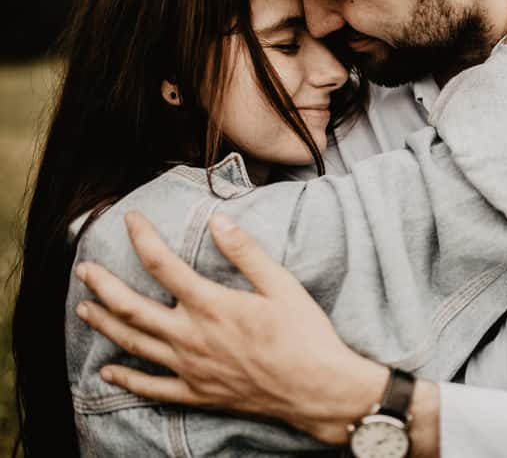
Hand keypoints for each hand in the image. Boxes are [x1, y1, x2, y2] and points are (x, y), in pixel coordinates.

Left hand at [73, 211, 390, 445]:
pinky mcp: (196, 393)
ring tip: (83, 309)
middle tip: (85, 269)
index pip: (162, 265)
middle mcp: (191, 336)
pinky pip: (151, 387)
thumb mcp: (281, 284)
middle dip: (103, 285)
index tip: (130, 220)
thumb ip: (245, 252)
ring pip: (133, 344)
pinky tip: (108, 370)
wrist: (316, 388)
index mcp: (211, 304)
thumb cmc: (303, 334)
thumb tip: (218, 220)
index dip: (142, 238)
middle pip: (132, 307)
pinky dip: (126, 378)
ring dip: (104, 324)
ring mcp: (190, 367)